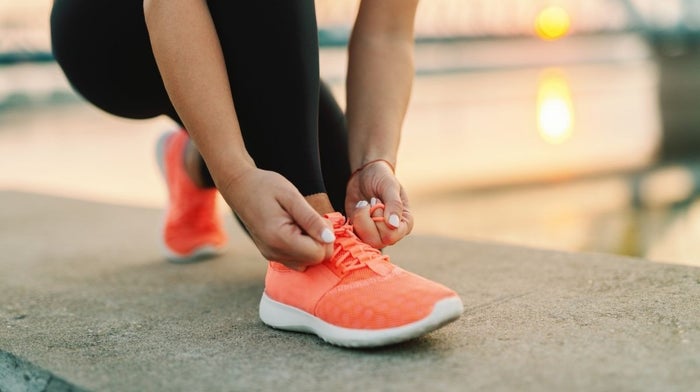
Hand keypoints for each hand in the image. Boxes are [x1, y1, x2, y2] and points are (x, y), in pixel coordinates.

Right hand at [219, 168, 334, 269]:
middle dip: (320, 241)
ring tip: (301, 223)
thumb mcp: (291, 196)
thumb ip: (311, 219)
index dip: (325, 236)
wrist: (240, 187)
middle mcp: (274, 252)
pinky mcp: (271, 254)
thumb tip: (330, 238)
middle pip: (315, 260)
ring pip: (307, 262)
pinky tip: (296, 230)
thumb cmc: (265, 186)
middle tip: (310, 218)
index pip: (318, 254)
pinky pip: (297, 260)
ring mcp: (271, 256)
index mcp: (279, 239)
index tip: (317, 218)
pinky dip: (303, 247)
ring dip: (312, 244)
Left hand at [344, 161, 413, 248]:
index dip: (379, 219)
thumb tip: (393, 225)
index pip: (391, 235)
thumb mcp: (389, 186)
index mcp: (405, 224)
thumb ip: (394, 204)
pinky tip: (358, 209)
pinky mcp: (362, 232)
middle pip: (377, 241)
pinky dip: (352, 221)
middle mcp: (392, 233)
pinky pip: (353, 236)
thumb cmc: (381, 177)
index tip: (377, 201)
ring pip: (364, 241)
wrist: (366, 174)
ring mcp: (376, 234)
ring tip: (363, 204)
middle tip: (369, 202)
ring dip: (359, 219)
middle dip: (367, 219)